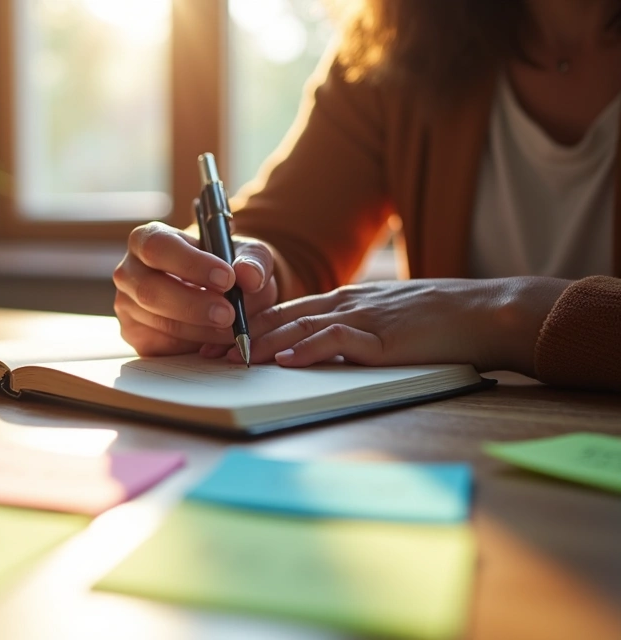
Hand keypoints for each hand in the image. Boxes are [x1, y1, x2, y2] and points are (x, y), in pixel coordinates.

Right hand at [114, 222, 279, 356]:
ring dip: (200, 329)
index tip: (227, 278)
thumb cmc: (224, 265)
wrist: (216, 292)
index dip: (191, 264)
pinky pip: (162, 344)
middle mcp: (129, 271)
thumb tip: (249, 277)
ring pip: (159, 322)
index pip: (158, 247)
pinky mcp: (135, 335)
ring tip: (232, 329)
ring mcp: (127, 305)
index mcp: (148, 239)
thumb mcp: (245, 255)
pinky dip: (193, 344)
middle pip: (150, 290)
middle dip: (193, 305)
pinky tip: (214, 338)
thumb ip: (253, 261)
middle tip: (229, 314)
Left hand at [229, 277, 569, 374]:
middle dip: (241, 334)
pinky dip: (308, 349)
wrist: (487, 312)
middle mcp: (347, 304)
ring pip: (300, 325)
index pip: (285, 309)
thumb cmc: (439, 321)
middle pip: (282, 316)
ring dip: (262, 342)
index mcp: (345, 301)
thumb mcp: (383, 321)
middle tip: (207, 351)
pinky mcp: (383, 338)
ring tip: (231, 357)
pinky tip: (284, 359)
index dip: (248, 323)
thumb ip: (348, 333)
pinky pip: (337, 340)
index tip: (217, 339)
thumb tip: (311, 352)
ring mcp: (364, 318)